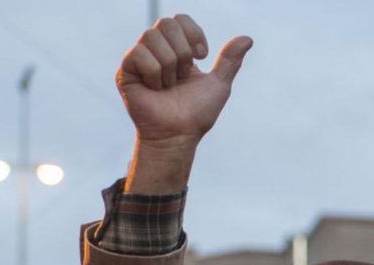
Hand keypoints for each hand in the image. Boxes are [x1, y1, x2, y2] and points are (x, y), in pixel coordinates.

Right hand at [117, 15, 252, 191]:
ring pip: (152, 37)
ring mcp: (139, 59)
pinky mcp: (126, 71)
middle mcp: (156, 50)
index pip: (180, 19)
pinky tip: (155, 89)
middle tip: (182, 76)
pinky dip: (154, 73)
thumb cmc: (196, 114)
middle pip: (166, 23)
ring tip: (168, 86)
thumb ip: (229, 61)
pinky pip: (139, 54)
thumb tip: (247, 38)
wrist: (178, 135)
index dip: (193, 33)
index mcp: (176, 49)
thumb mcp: (219, 85)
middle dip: (181, 51)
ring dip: (169, 65)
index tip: (202, 56)